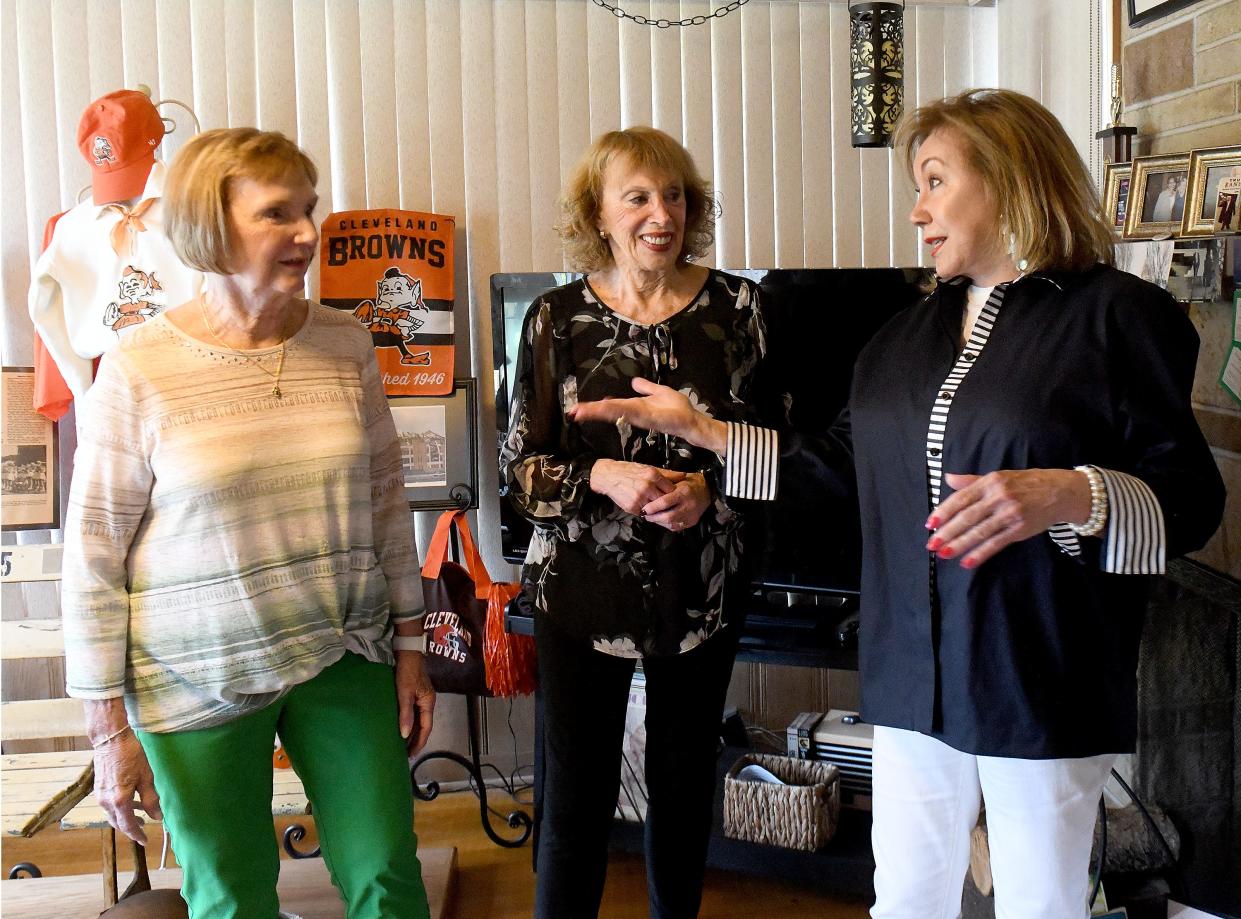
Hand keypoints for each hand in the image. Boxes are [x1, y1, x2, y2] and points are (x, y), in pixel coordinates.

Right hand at [92, 730, 161, 845]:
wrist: (111, 738)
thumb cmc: (131, 754)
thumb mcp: (146, 776)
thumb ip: (151, 799)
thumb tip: (157, 816)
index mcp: (119, 800)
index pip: (128, 825)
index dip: (137, 835)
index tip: (144, 841)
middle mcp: (106, 801)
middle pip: (118, 822)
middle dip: (131, 828)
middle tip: (143, 829)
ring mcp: (99, 795)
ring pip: (113, 814)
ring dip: (126, 816)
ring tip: (141, 813)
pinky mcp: (98, 788)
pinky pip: (109, 804)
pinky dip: (120, 807)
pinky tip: (131, 800)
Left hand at [396, 651, 435, 755]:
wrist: (407, 651)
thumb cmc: (407, 671)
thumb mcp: (405, 692)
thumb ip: (405, 713)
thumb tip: (404, 734)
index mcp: (428, 703)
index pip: (426, 727)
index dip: (419, 742)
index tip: (411, 754)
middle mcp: (427, 702)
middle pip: (423, 725)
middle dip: (416, 740)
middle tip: (405, 754)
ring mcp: (421, 697)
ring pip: (418, 719)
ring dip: (412, 732)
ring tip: (402, 744)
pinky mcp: (414, 693)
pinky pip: (413, 713)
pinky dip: (408, 722)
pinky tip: (401, 726)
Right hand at [569, 379, 727, 453]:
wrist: (694, 422)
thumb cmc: (679, 410)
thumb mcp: (661, 392)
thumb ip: (647, 388)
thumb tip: (634, 382)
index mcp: (636, 407)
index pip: (612, 405)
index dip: (595, 407)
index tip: (577, 408)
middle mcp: (635, 413)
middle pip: (610, 410)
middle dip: (591, 411)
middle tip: (572, 412)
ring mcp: (641, 416)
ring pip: (616, 411)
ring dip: (599, 412)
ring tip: (581, 411)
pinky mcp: (650, 418)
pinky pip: (631, 412)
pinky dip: (617, 410)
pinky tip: (605, 407)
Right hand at [590, 458, 685, 515]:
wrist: (608, 476)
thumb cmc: (629, 471)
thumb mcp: (648, 468)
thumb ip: (667, 473)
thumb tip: (684, 475)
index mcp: (653, 474)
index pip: (671, 489)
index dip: (673, 494)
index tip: (674, 497)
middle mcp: (647, 486)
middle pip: (665, 501)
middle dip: (667, 504)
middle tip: (669, 506)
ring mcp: (639, 498)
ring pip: (656, 509)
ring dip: (657, 510)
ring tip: (658, 509)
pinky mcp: (632, 507)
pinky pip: (645, 513)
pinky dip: (646, 512)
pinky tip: (646, 509)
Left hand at [641, 472, 711, 531]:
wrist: (707, 490)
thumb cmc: (688, 483)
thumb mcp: (676, 480)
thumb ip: (663, 488)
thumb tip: (647, 496)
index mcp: (684, 493)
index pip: (665, 502)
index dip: (652, 507)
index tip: (643, 509)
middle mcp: (689, 505)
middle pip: (668, 516)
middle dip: (654, 517)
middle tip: (645, 515)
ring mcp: (691, 516)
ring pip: (671, 523)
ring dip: (659, 522)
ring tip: (651, 517)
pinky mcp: (692, 522)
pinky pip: (676, 527)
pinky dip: (666, 524)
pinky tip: (661, 520)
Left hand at [927, 470, 1090, 568]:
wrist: (1059, 491)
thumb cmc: (1026, 483)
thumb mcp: (998, 476)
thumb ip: (971, 481)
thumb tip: (947, 478)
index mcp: (990, 482)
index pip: (960, 499)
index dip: (943, 512)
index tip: (930, 524)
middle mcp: (998, 497)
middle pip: (967, 517)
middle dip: (947, 532)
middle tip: (931, 544)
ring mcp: (1010, 514)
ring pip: (979, 532)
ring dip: (959, 544)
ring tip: (943, 554)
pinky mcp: (1019, 529)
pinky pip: (996, 543)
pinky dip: (980, 554)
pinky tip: (967, 562)